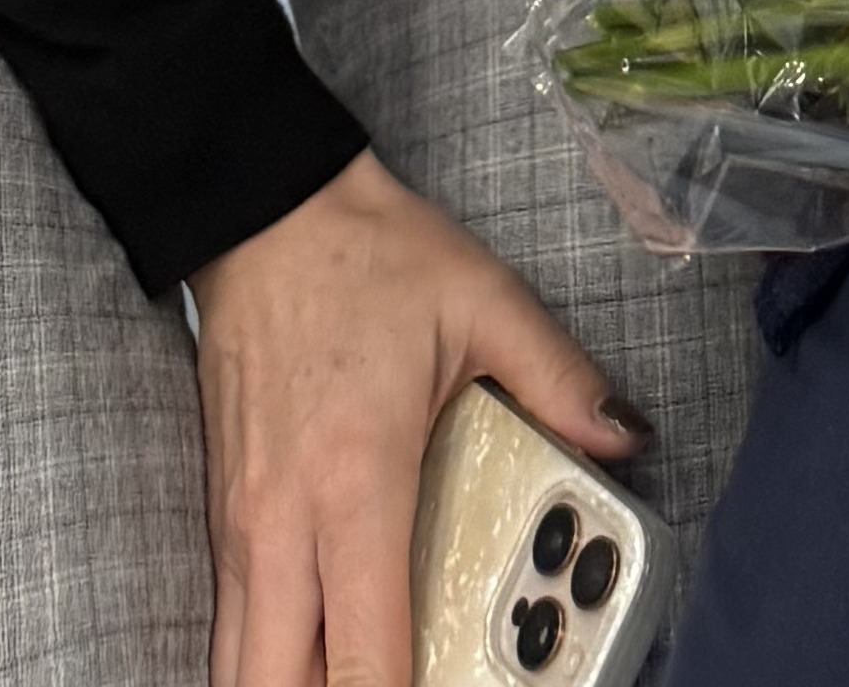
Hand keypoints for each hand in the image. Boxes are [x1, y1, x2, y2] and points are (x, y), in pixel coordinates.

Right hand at [191, 147, 640, 686]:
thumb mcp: (481, 299)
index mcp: (355, 484)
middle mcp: (284, 524)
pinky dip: (269, 659)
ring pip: (236, 669)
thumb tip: (627, 436)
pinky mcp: (221, 517)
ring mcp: (239, 527)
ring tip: (363, 679)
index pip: (363, 654)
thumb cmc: (368, 255)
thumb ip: (559, 376)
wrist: (264, 207)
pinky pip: (230, 626)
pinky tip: (319, 654)